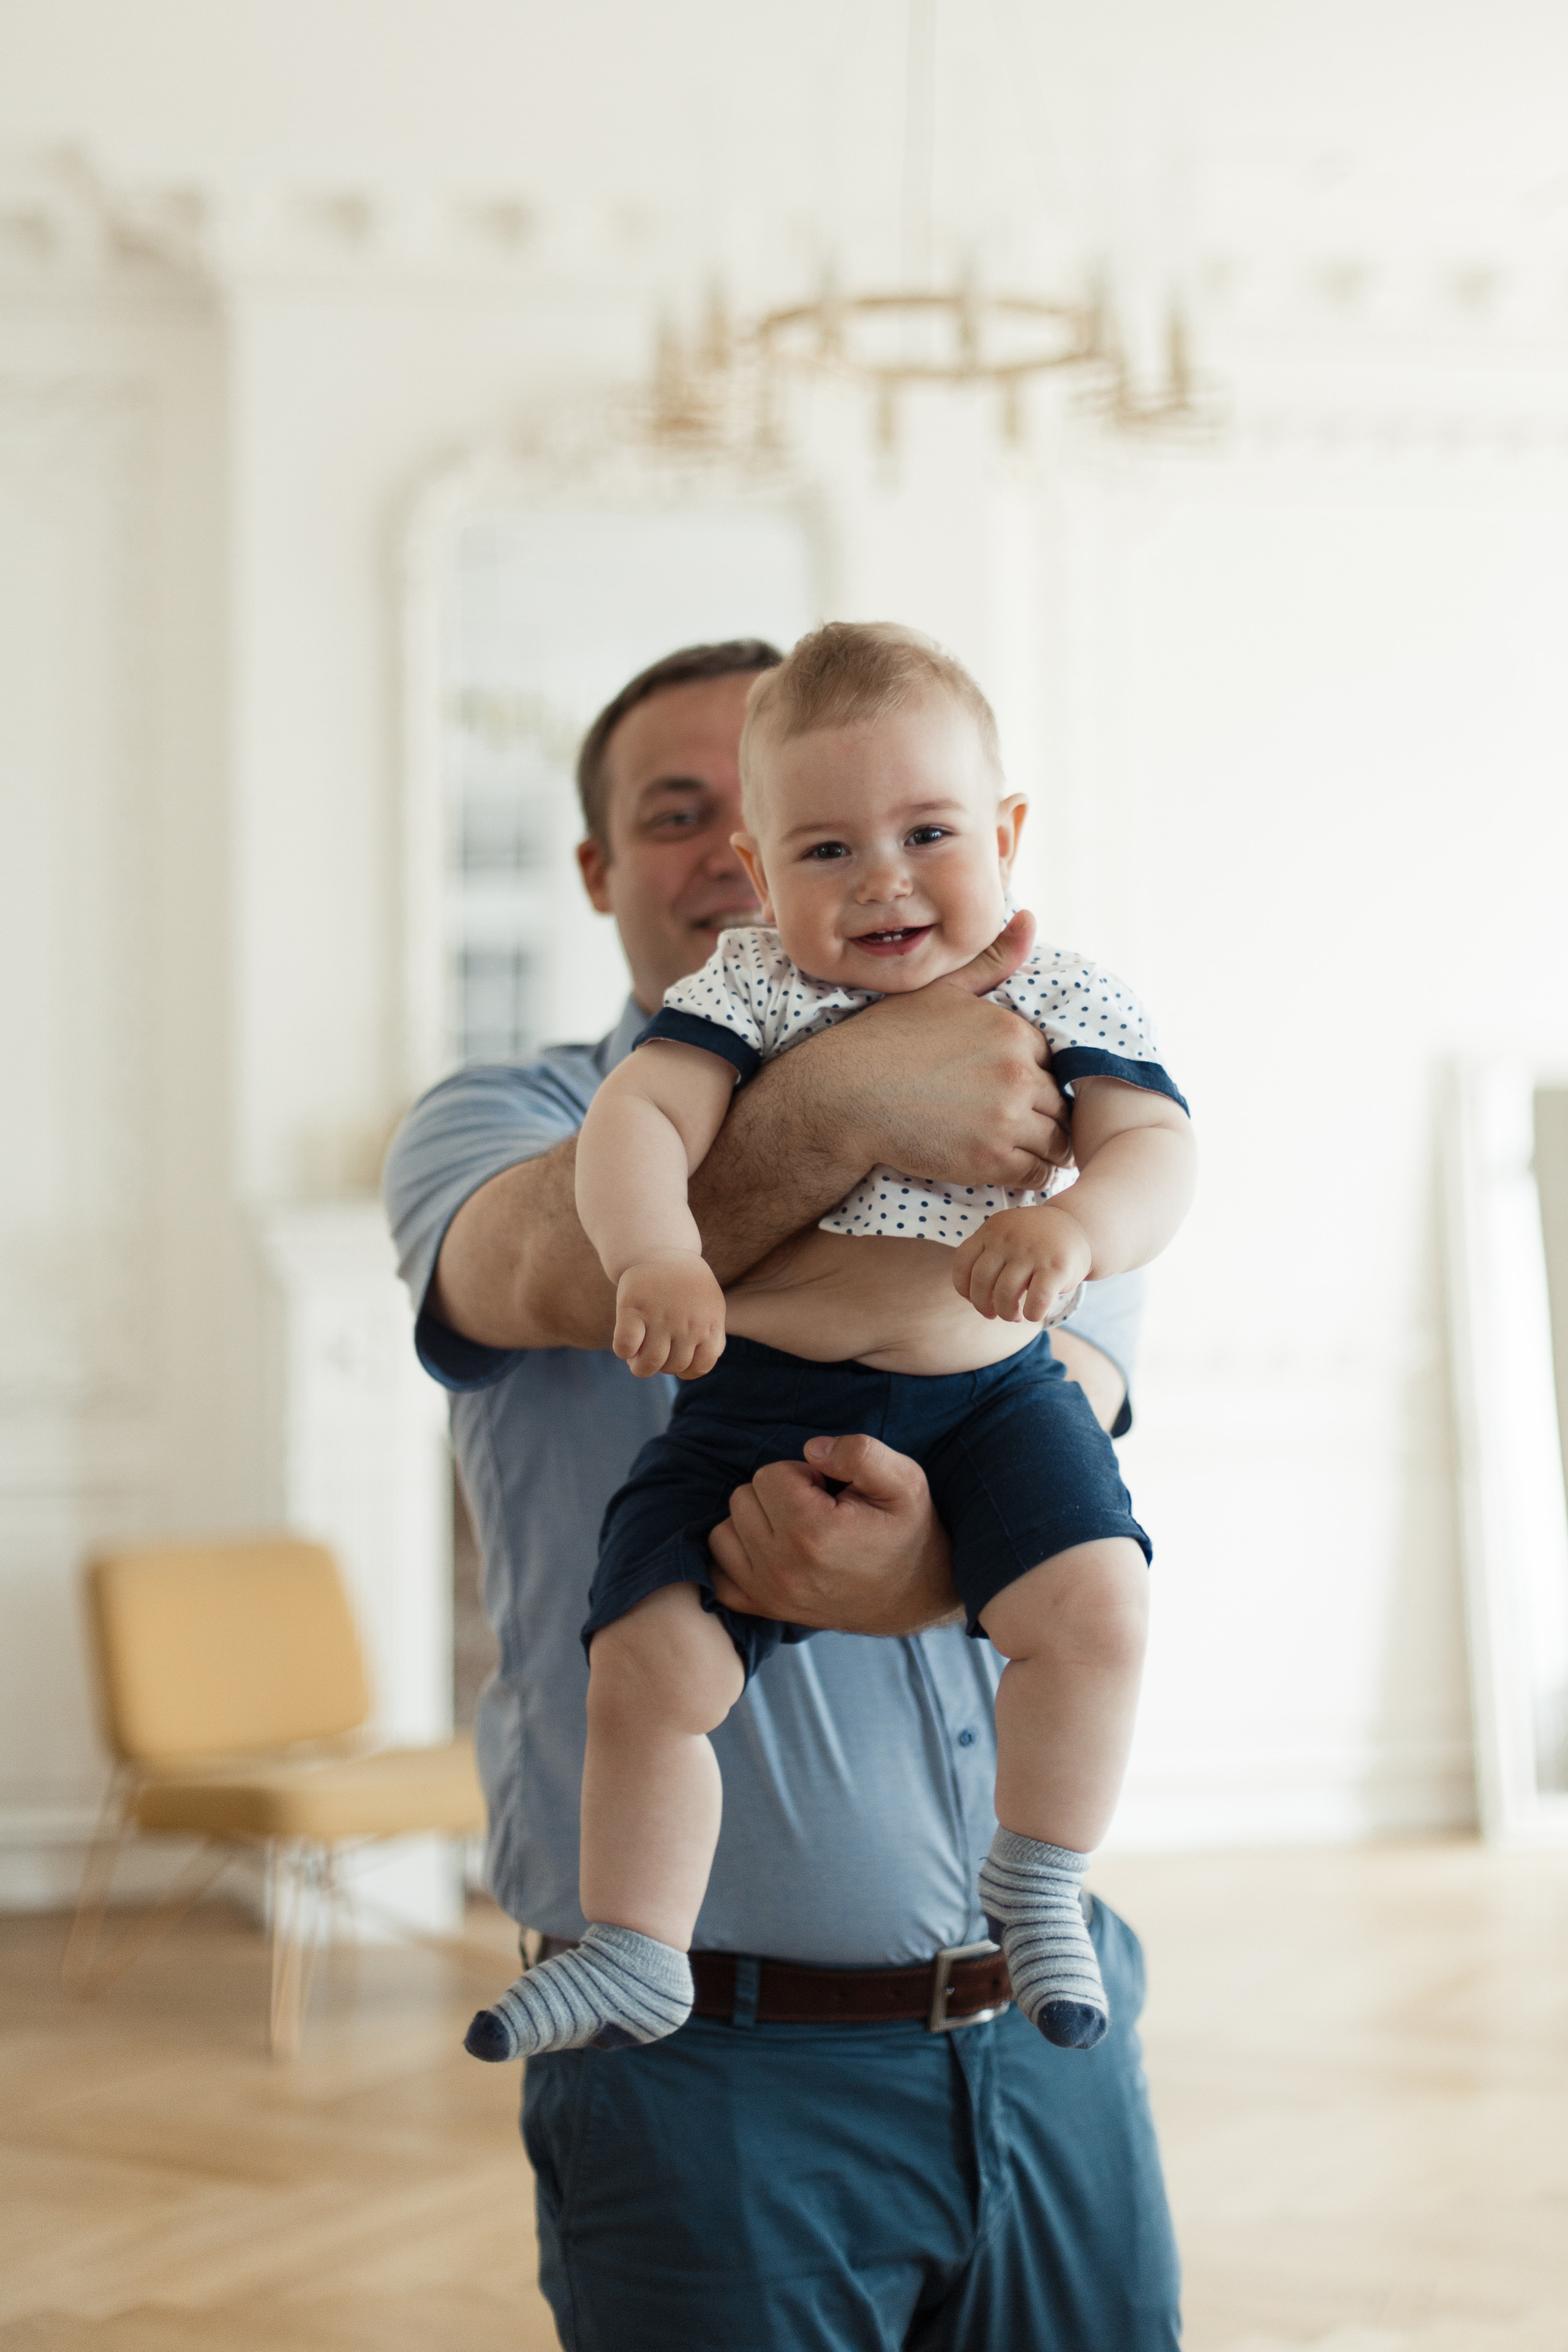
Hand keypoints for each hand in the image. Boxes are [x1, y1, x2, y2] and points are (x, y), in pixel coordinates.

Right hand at [612, 1253, 725, 1378]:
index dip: (685, 1369)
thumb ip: (710, 1336)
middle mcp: (687, 1322)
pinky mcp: (632, 1307)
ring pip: (648, 1363)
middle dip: (660, 1366)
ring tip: (637, 1355)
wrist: (661, 1248)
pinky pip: (625, 1346)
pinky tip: (626, 1343)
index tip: (675, 1358)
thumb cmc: (685, 1285)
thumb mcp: (710, 1306)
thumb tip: (689, 1370)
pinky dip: (623, 1351)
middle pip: (672, 1367)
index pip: (700, 1366)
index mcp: (709, 1322)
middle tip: (652, 1351)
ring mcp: (660, 1315)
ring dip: (639, 1365)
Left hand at [707, 1433, 959, 1634]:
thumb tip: (811, 1450)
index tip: (829, 1491)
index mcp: (813, 1533)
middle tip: (817, 1510)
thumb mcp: (905, 1482)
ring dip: (755, 1523)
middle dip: (777, 1494)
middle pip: (743, 1499)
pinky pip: (718, 1572)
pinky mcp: (763, 1608)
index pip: (769, 1474)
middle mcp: (782, 1568)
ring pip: (724, 1531)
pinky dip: (737, 1557)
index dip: (802, 1474)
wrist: (916, 1594)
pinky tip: (768, 1550)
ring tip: (796, 1529)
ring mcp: (769, 1593)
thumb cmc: (909, 1533)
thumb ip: (860, 1452)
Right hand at [835, 911, 1073, 1191]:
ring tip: (1020, 1147)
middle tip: (1019, 1122)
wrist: (841, 1096)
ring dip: (1045, 1147)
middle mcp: (1017, 1073)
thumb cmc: (885, 1041)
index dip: (1036, 1076)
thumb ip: (992, 962)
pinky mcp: (990, 1161)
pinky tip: (1011, 1166)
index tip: (1015, 1088)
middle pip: (1061, 1103)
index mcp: (1011, 1031)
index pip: (1052, 1061)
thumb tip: (1030, 919)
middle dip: (1045, 1113)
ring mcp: (1005, 1120)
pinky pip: (1038, 1175)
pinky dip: (1033, 1174)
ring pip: (1058, 1141)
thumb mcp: (941, 991)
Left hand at [952, 1203, 1091, 1323]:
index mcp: (992, 1229)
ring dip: (1006, 1313)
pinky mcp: (1057, 1267)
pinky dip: (1031, 1314)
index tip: (974, 1298)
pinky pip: (1036, 1301)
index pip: (963, 1263)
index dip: (964, 1289)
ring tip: (1014, 1316)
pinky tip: (1033, 1314)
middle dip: (983, 1306)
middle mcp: (1009, 1238)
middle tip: (994, 1313)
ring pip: (1005, 1294)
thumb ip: (986, 1258)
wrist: (1078, 1227)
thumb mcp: (1005, 1236)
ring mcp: (1033, 1252)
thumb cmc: (1034, 1242)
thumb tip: (976, 1301)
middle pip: (981, 1282)